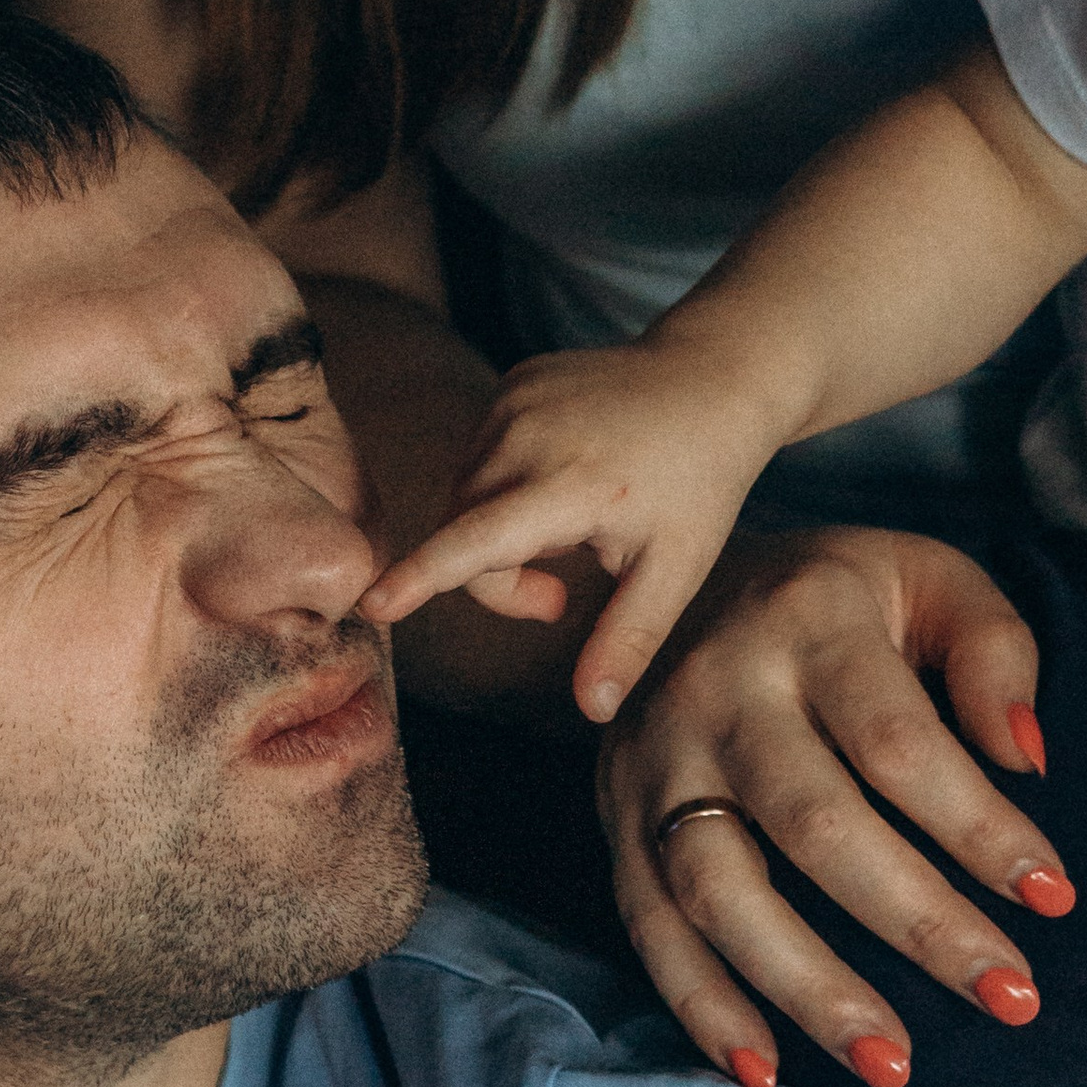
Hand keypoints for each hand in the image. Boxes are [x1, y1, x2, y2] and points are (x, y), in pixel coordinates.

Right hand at [357, 338, 784, 722]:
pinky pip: (480, 457)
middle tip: (561, 597)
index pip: (480, 538)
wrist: (713, 375)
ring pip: (465, 498)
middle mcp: (529, 434)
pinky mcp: (511, 383)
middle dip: (499, 581)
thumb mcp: (677, 568)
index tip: (374, 601)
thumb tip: (592, 711)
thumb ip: (628, 639)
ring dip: (499, 533)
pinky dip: (505, 485)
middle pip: (465, 536)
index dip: (425, 574)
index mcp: (572, 484)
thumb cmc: (701, 479)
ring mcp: (514, 400)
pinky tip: (567, 476)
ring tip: (573, 530)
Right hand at [598, 526, 1077, 1086]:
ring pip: (720, 889)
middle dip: (919, 924)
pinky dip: (702, 1005)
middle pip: (817, 825)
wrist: (670, 583)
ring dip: (808, 987)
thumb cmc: (836, 596)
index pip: (899, 741)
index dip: (978, 825)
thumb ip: (991, 651)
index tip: (1054, 895)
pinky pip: (648, 926)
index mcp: (809, 619)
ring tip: (893, 1063)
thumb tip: (1027, 758)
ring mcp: (655, 759)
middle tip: (1012, 999)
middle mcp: (720, 689)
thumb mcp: (926, 574)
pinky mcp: (616, 819)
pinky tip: (768, 1070)